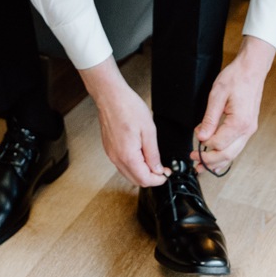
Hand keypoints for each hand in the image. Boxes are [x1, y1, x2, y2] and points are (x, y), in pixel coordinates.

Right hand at [78, 55, 169, 187]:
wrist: (111, 96)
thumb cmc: (128, 108)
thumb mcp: (149, 130)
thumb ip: (153, 153)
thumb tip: (157, 169)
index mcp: (127, 156)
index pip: (144, 180)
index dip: (158, 180)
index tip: (166, 174)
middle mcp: (116, 158)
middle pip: (135, 180)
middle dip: (151, 178)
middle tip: (161, 168)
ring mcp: (111, 154)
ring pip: (128, 173)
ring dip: (141, 172)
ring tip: (152, 160)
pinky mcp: (109, 148)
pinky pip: (122, 164)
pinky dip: (133, 165)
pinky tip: (140, 154)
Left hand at [190, 35, 275, 175]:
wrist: (252, 69)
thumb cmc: (236, 78)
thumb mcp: (217, 95)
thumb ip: (209, 118)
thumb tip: (201, 136)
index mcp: (239, 122)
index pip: (218, 143)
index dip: (204, 146)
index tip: (194, 143)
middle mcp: (247, 129)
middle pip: (227, 154)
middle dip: (210, 161)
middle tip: (195, 163)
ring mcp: (249, 129)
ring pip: (234, 153)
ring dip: (218, 161)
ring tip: (203, 166)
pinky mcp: (248, 127)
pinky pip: (237, 146)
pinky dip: (226, 153)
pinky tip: (217, 157)